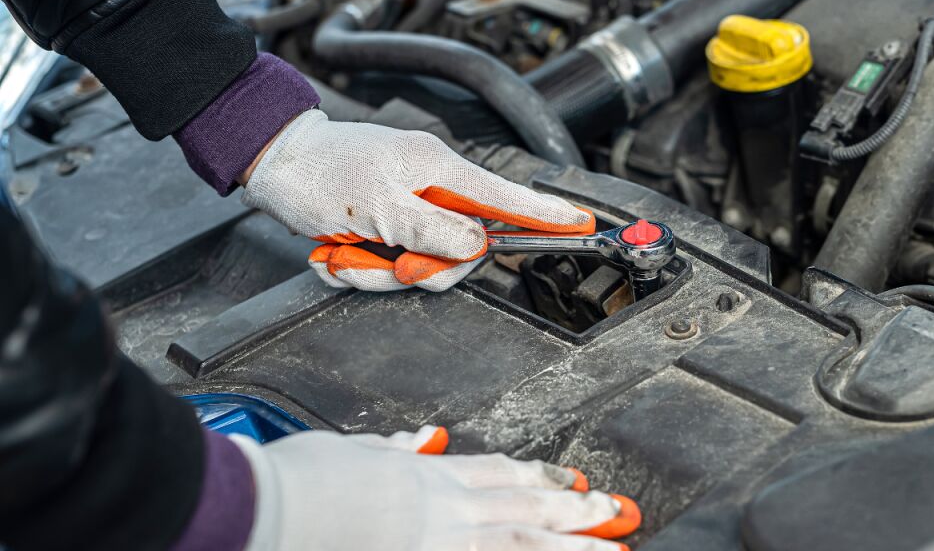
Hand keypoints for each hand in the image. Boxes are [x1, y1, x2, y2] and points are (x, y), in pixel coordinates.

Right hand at [231, 424, 639, 550]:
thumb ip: (392, 451)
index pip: (499, 474)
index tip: (574, 482)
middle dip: (576, 516)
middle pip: (525, 511)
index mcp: (427, 479)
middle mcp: (444, 511)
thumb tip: (419, 437)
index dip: (540, 479)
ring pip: (521, 543)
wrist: (271, 508)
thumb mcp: (352, 453)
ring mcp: (440, 543)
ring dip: (570, 548)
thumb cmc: (302, 481)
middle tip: (618, 515)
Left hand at [240, 110, 592, 290]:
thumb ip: (431, 229)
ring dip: (374, 271)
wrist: (271, 164)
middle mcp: (430, 190)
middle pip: (459, 251)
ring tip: (344, 252)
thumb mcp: (377, 205)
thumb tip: (477, 246)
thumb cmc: (320, 172)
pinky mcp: (383, 229)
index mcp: (440, 171)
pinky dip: (356, 269)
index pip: (507, 200)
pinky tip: (335, 251)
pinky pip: (385, 268)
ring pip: (418, 267)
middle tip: (387, 263)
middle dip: (416, 269)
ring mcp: (407, 211)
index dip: (547, 217)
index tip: (582, 225)